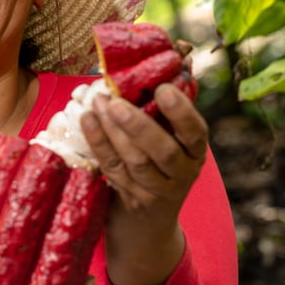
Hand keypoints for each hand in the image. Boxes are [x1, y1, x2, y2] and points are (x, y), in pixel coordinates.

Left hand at [80, 83, 208, 284]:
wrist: (147, 226)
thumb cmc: (158, 167)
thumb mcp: (171, 141)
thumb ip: (166, 109)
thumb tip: (168, 58)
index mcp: (195, 153)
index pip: (196, 133)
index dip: (181, 112)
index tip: (163, 88)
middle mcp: (182, 175)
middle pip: (163, 152)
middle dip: (139, 125)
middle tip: (115, 101)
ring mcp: (157, 193)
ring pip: (135, 162)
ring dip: (113, 132)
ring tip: (97, 103)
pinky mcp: (132, 201)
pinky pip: (113, 170)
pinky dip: (99, 144)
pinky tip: (87, 121)